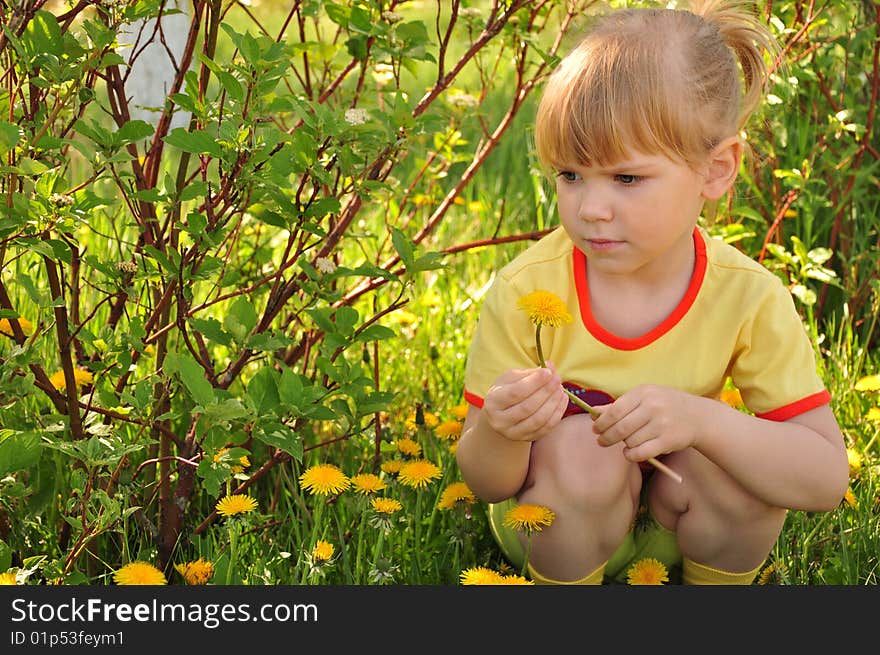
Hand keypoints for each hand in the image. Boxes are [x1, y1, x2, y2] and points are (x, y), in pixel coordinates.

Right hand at [481, 362, 568, 441]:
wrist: (500, 416)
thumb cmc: (506, 392)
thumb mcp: (511, 378)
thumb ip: (530, 372)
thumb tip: (550, 366)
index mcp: (493, 402)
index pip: (516, 392)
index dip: (534, 382)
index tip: (548, 372)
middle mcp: (500, 421)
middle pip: (528, 407)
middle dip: (546, 391)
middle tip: (558, 378)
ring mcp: (513, 433)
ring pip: (538, 419)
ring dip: (554, 402)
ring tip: (561, 389)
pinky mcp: (526, 439)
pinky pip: (546, 428)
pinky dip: (557, 413)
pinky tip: (562, 399)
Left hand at [591, 384, 706, 461]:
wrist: (698, 417)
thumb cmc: (665, 405)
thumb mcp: (644, 398)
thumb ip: (619, 405)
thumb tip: (593, 413)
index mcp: (644, 393)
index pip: (615, 410)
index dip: (601, 422)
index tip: (595, 429)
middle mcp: (653, 407)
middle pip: (620, 428)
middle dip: (606, 437)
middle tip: (601, 441)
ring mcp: (662, 424)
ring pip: (630, 441)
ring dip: (623, 445)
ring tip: (625, 443)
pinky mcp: (668, 440)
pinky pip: (641, 453)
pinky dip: (631, 455)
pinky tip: (630, 453)